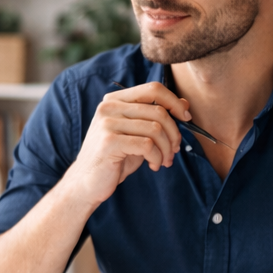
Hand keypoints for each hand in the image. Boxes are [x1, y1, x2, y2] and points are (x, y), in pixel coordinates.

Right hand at [61, 82, 190, 209]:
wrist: (87, 183)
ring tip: (164, 160)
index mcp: (115, 100)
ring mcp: (107, 123)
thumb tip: (184, 104)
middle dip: (174, 133)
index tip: (186, 118)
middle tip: (175, 150)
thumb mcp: (138, 135)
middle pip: (158, 111)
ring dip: (167, 149)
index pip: (153, 89)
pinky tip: (153, 165)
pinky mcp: (109, 142)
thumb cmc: (114, 158)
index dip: (174, 102)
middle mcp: (109, 107)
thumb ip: (156, 118)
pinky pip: (147, 145)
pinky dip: (157, 157)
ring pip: (156, 129)